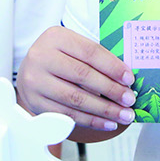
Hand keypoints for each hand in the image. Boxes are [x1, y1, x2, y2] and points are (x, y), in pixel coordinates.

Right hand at [16, 27, 136, 130]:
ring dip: (104, 110)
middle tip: (129, 100)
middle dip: (111, 90)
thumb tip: (125, 79)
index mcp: (56, 37)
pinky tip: (107, 123)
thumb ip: (96, 59)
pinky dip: (91, 121)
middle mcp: (42, 57)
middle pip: (83, 76)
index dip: (112, 67)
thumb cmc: (59, 58)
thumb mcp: (74, 48)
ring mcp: (36, 82)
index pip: (89, 52)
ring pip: (76, 99)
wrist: (30, 72)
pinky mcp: (36, 103)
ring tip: (123, 115)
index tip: (129, 80)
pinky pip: (68, 115)